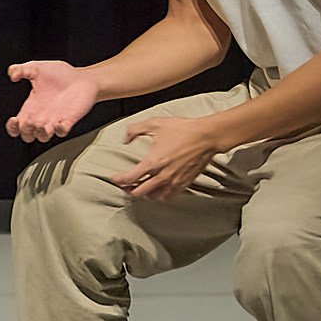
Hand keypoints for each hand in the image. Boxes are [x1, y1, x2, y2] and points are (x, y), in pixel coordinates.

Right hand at [4, 59, 98, 142]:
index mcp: (31, 107)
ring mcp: (54, 119)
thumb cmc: (61, 73)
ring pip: (43, 137)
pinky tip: (59, 122)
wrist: (83, 78)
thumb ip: (21, 69)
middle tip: (30, 120)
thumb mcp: (36, 67)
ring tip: (44, 125)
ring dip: (41, 134)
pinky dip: (59, 131)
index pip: (16, 126)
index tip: (14, 119)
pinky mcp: (68, 120)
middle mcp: (41, 116)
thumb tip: (12, 75)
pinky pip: (61, 133)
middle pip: (27, 135)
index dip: (12, 127)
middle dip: (26, 131)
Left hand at [97, 110, 230, 200]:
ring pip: (154, 196)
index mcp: (152, 162)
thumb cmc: (183, 129)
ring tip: (139, 187)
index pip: (129, 178)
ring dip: (144, 193)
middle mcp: (163, 175)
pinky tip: (157, 189)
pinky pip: (169, 196)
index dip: (118, 180)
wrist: (207, 136)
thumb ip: (134, 130)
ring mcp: (175, 181)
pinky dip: (160, 195)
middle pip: (139, 192)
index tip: (113, 178)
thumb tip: (125, 139)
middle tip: (124, 184)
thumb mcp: (154, 123)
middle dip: (128, 189)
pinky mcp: (185, 183)